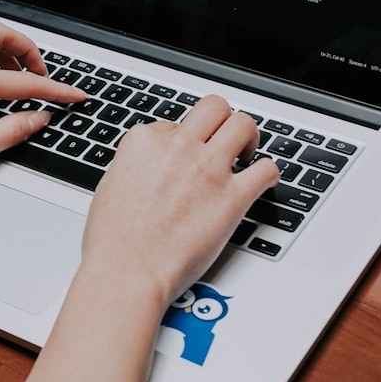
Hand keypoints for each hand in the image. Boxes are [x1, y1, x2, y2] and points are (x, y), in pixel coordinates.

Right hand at [81, 95, 279, 304]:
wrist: (126, 273)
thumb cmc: (113, 240)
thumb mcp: (111, 185)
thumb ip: (136, 165)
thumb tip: (151, 165)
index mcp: (144, 141)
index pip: (174, 123)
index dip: (182, 140)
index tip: (185, 157)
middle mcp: (178, 147)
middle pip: (214, 108)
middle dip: (221, 120)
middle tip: (224, 139)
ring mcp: (207, 169)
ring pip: (243, 125)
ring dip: (247, 137)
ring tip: (245, 154)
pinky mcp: (232, 197)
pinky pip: (266, 169)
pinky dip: (269, 172)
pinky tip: (262, 181)